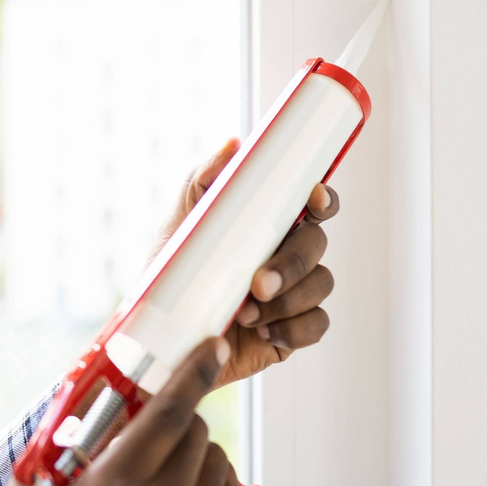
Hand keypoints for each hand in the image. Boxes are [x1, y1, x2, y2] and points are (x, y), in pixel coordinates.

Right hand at [0, 338, 241, 485]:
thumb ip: (49, 454)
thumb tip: (79, 410)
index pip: (170, 413)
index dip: (194, 372)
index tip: (211, 345)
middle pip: (197, 432)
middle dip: (175, 416)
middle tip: (144, 426)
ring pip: (216, 463)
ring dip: (192, 450)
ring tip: (158, 464)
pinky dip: (213, 482)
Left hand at [153, 138, 338, 385]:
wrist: (162, 340)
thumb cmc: (171, 279)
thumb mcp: (179, 226)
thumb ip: (202, 181)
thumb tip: (233, 145)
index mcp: (268, 226)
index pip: (311, 204)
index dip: (323, 199)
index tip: (314, 199)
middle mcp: (286, 256)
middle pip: (317, 244)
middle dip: (292, 263)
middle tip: (258, 284)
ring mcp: (293, 294)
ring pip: (322, 284)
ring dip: (288, 300)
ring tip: (246, 314)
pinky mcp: (292, 331)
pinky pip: (318, 325)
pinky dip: (294, 329)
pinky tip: (265, 332)